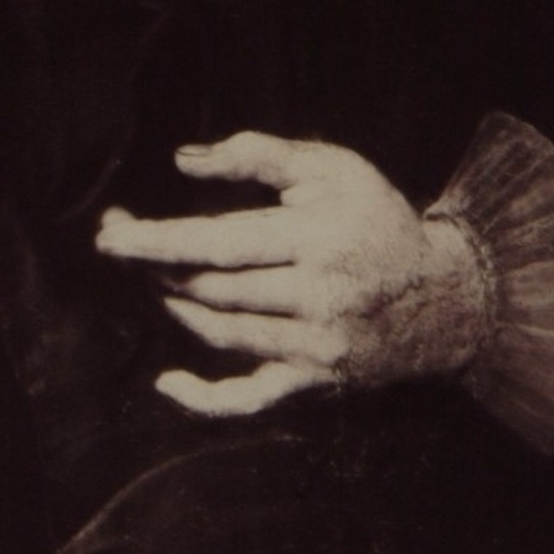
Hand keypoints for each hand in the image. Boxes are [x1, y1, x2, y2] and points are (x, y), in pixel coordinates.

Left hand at [94, 131, 487, 416]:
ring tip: (155, 276)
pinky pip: (250, 398)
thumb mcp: (329, 167)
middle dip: (156, 266)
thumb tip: (183, 160)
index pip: (218, 243)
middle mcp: (315, 298)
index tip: (110, 236)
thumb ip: (256, 155)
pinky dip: (205, 398)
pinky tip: (168, 383)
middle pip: (212, 289)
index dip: (157, 241)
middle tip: (120, 243)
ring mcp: (314, 346)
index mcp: (315, 239)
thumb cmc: (375, 217)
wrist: (444, 296)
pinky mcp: (315, 380)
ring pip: (222, 332)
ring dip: (176, 305)